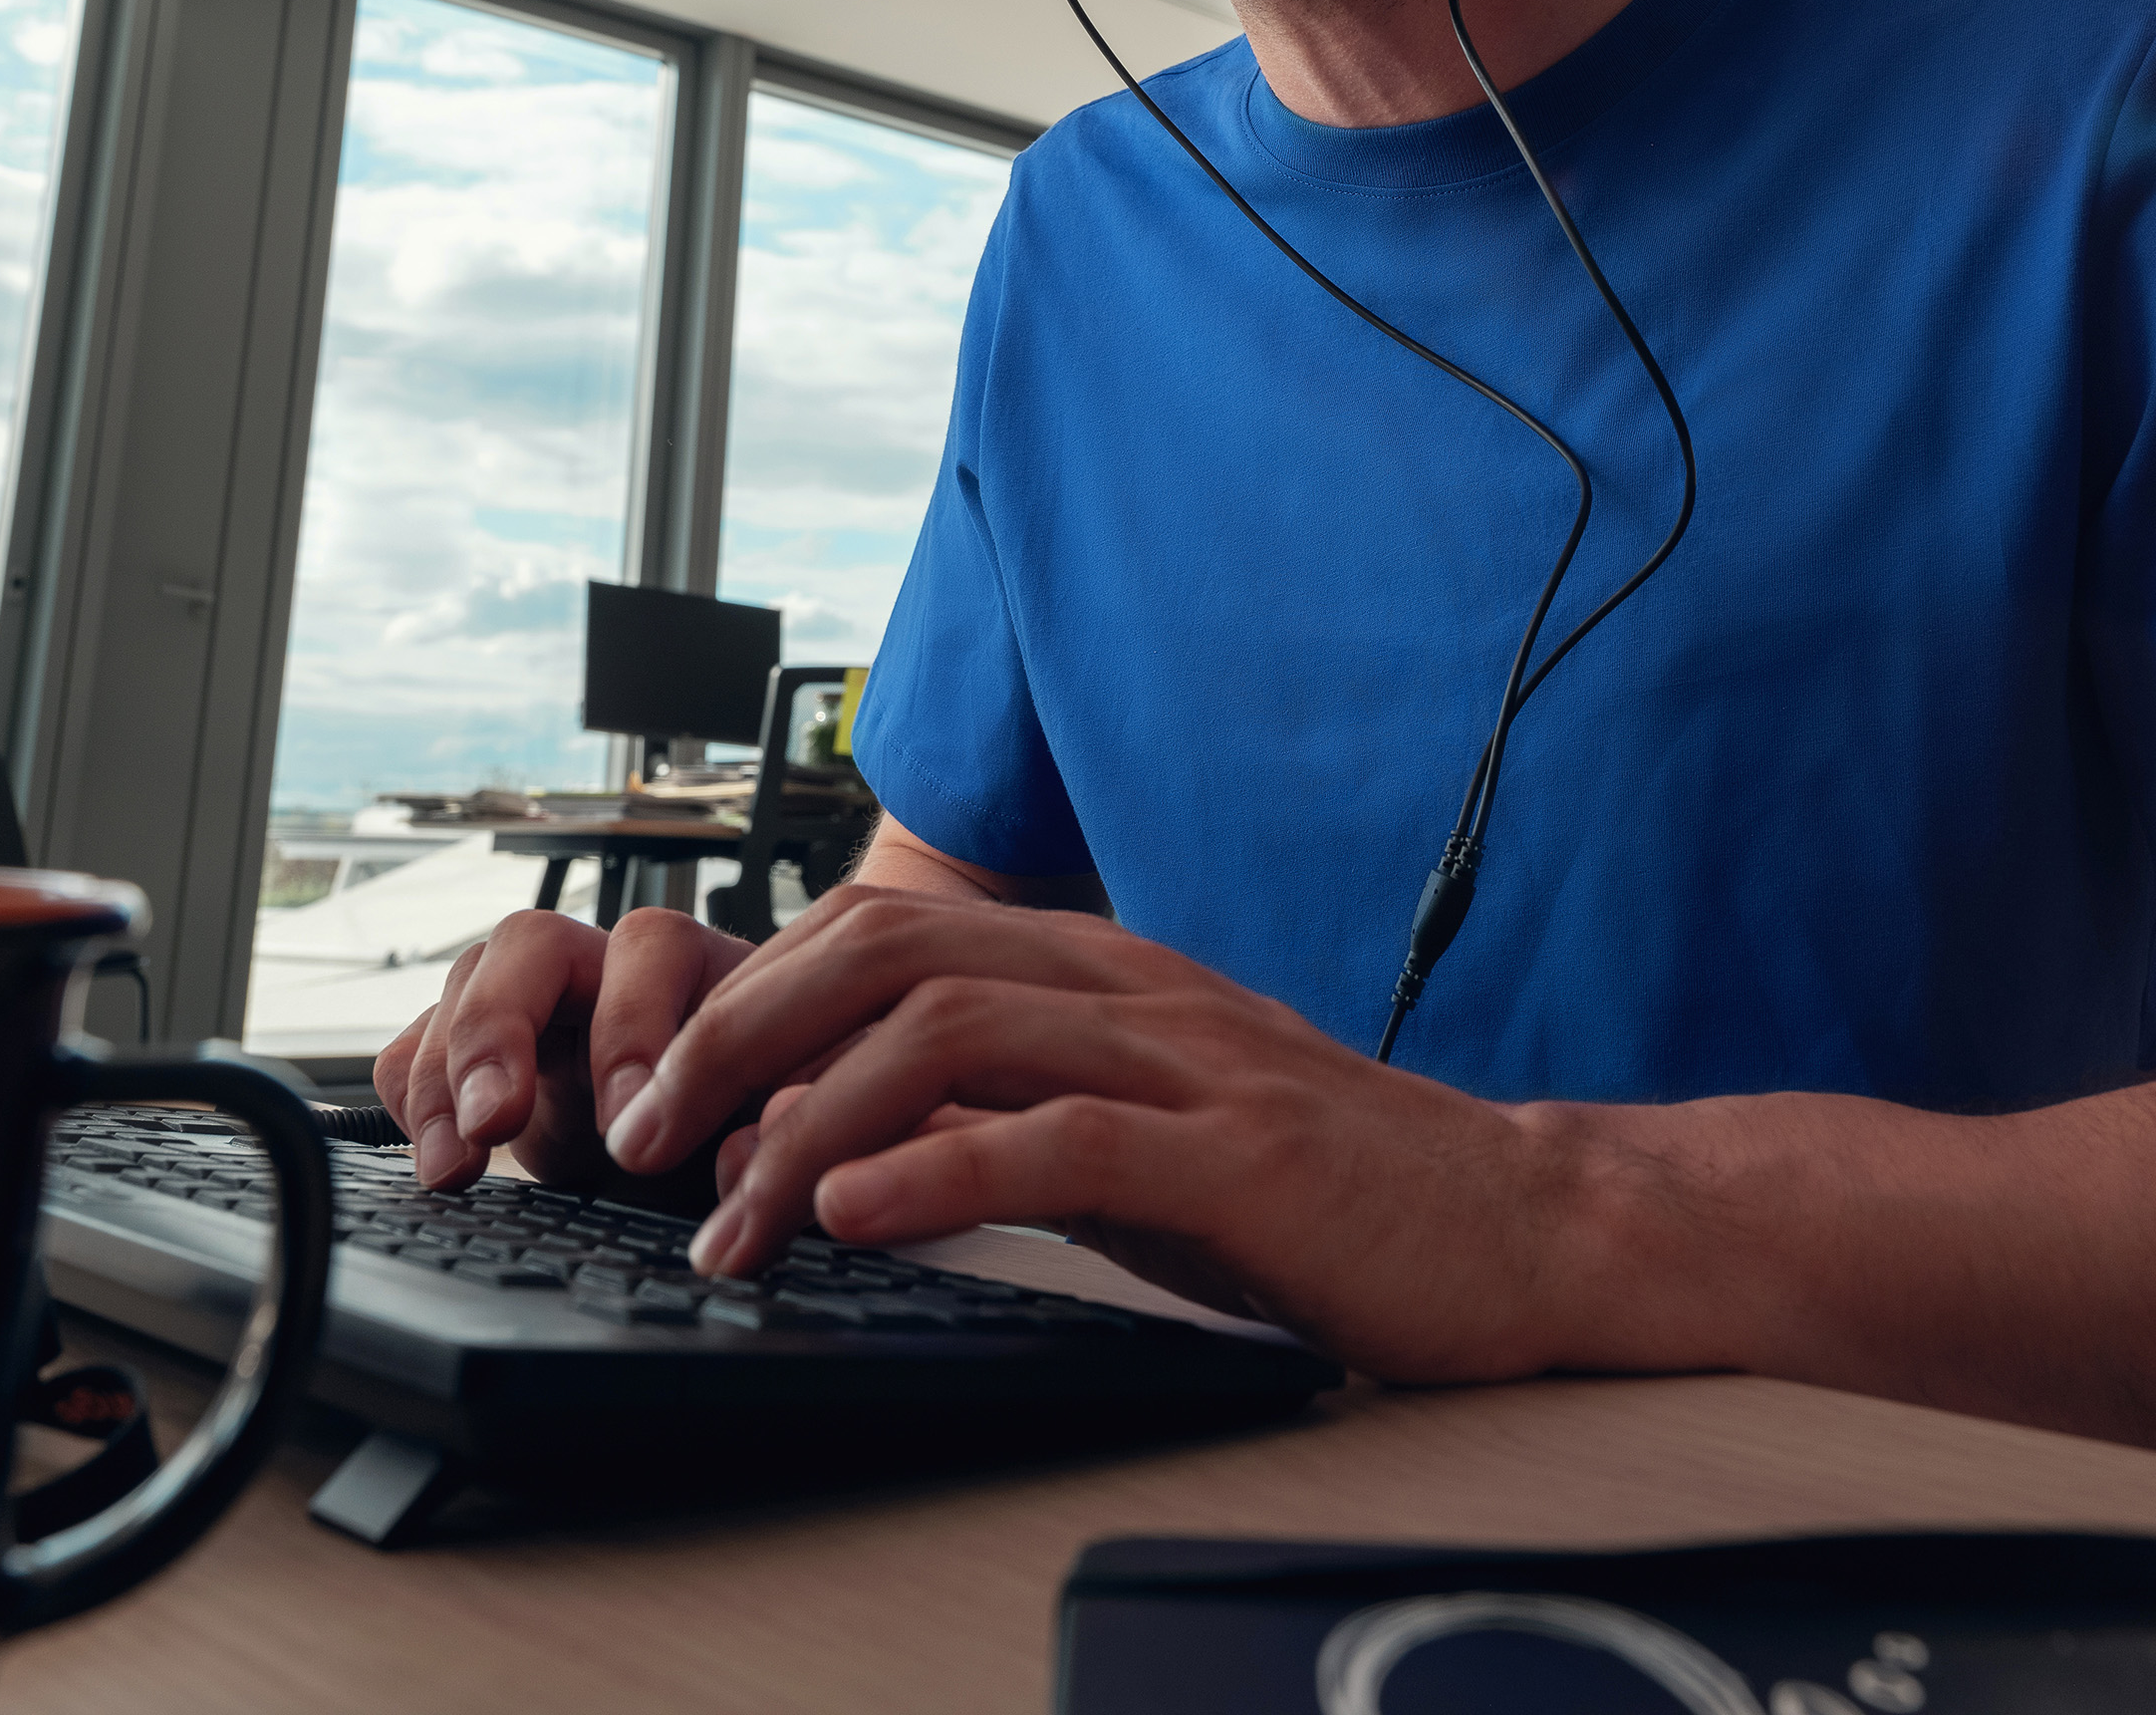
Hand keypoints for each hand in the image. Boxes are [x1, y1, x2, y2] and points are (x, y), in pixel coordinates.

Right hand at [371, 904, 756, 1198]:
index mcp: (694, 963)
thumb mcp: (790, 1114)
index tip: (630, 1130)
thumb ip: (787, 1115)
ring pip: (465, 988)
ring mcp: (534, 1002)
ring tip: (452, 1168)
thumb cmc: (763, 1118)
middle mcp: (604, 964)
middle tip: (494, 1121)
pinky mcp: (481, 1056)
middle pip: (530, 943)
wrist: (716, 1154)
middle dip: (502, 1031)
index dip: (632, 1032)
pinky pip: (418, 1043)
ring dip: (446, 1077)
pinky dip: (411, 1092)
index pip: (649, 950)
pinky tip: (427, 1153)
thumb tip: (765, 1141)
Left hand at [597, 888, 1585, 1382]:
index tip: (656, 1090)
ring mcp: (1186, 1060)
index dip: (745, 994)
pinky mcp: (1236, 1154)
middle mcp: (1126, 985)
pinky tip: (858, 1214)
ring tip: (731, 1212)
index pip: (877, 930)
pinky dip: (940, 1171)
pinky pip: (1061, 1139)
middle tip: (640, 1136)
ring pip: (949, 1034)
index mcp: (1095, 968)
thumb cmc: (1316, 1189)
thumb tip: (832, 1142)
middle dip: (736, 1035)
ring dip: (809, 1123)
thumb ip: (1001, 1113)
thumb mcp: (1131, 1132)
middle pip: (885, 951)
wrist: (1515, 1225)